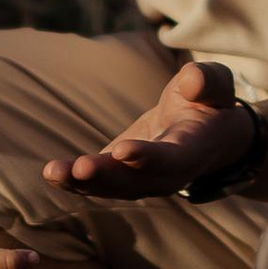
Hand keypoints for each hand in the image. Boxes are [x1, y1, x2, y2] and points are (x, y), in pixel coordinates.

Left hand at [44, 61, 250, 201]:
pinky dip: (74, 181)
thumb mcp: (215, 84)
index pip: (171, 159)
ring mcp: (143, 181)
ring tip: (54, 172)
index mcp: (192, 150)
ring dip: (83, 182)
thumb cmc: (209, 101)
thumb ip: (207, 81)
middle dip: (106, 176)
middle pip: (135, 181)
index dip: (148, 157)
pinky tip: (52, 173)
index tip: (124, 150)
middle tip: (80, 168)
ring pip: (112, 187)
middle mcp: (167, 174)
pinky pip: (98, 183)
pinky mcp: (122, 176)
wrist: (205, 131)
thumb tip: (192, 81)